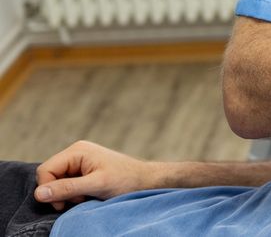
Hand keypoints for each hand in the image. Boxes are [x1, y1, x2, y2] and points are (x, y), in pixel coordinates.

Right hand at [35, 140, 159, 209]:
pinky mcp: (84, 170)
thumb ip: (68, 188)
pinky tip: (87, 195)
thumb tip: (39, 193)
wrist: (146, 180)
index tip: (62, 203)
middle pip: (49, 175)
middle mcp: (76, 153)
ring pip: (57, 181)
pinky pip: (66, 183)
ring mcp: (80, 161)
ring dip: (67, 193)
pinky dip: (73, 193)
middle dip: (59, 192)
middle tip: (78, 199)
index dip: (48, 189)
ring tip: (85, 197)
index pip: (45, 170)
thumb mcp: (97, 185)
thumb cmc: (126, 180)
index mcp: (77, 150)